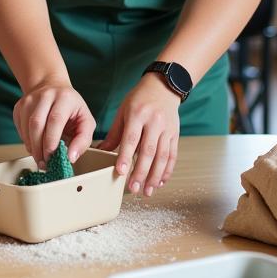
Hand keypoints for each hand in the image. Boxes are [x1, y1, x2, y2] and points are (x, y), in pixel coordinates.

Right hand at [14, 80, 95, 167]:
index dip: (51, 142)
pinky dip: (26, 140)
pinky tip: (34, 145)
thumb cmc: (71, 108)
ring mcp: (29, 99)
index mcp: (64, 98)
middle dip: (39, 148)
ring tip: (40, 158)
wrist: (52, 87)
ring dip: (31, 146)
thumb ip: (83, 140)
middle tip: (44, 163)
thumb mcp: (86, 122)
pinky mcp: (20, 105)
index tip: (52, 158)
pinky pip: (19, 127)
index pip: (55, 120)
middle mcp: (45, 95)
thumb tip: (71, 157)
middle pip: (36, 124)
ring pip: (26, 126)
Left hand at [97, 73, 180, 195]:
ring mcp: (167, 129)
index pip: (131, 139)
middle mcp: (154, 122)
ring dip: (155, 176)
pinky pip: (172, 156)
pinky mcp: (175, 135)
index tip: (120, 172)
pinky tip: (160, 182)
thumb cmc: (139, 99)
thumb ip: (115, 133)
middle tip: (134, 188)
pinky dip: (167, 171)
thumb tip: (101, 151)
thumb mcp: (123, 111)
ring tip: (147, 191)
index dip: (125, 156)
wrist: (163, 87)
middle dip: (141, 172)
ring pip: (162, 156)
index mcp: (137, 114)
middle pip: (148, 151)